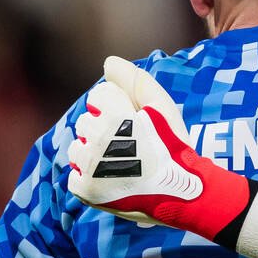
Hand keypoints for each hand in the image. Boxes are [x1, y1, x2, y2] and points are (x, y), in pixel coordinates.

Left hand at [66, 57, 255, 243]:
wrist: (182, 194)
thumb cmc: (174, 146)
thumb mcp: (162, 107)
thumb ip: (134, 80)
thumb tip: (108, 63)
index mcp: (116, 115)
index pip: (97, 96)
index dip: (116, 107)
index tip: (132, 122)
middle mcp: (99, 139)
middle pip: (86, 121)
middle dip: (104, 129)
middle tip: (130, 146)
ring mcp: (91, 167)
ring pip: (77, 148)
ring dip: (93, 153)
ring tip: (120, 163)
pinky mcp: (86, 191)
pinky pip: (75, 176)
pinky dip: (88, 179)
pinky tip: (112, 179)